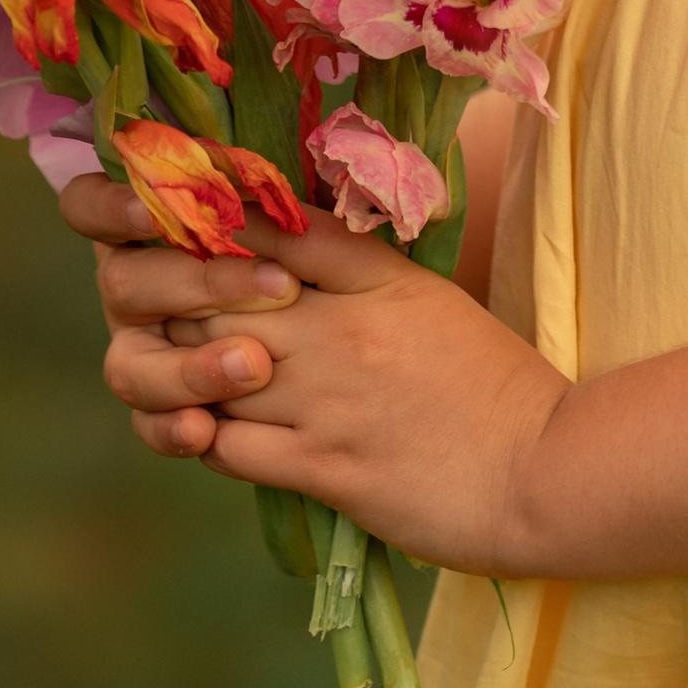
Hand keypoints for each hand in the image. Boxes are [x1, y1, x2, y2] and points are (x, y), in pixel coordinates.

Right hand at [58, 173, 304, 457]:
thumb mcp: (288, 208)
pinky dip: (174, 429)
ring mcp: (140, 350)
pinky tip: (207, 429)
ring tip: (255, 365)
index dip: (108, 207)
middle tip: (275, 286)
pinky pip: (150, 426)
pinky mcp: (159, 408)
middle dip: (198, 285)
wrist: (340, 335)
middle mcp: (131, 287)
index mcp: (145, 225)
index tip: (154, 210)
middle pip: (123, 285)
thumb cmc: (304, 243)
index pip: (87, 206)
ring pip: (130, 366)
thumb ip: (262, 188)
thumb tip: (256, 175)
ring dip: (190, 367)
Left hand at [71, 181, 572, 575]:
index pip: (272, 228)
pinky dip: (205, 436)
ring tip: (168, 362)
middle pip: (223, 296)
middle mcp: (343, 331)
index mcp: (374, 278)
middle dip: (176, 292)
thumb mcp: (427, 296)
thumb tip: (278, 230)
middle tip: (142, 291)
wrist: (544, 469)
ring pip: (215, 370)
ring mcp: (330, 402)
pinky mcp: (327, 470)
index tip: (173, 218)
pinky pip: (234, 447)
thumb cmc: (489, 378)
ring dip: (182, 368)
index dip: (212, 221)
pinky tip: (201, 428)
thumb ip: (355, 259)